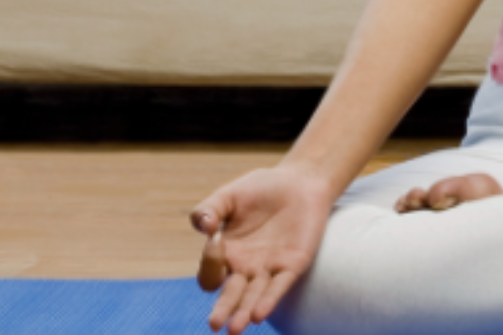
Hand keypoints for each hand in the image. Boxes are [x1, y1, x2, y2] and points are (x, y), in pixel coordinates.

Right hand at [190, 163, 336, 333]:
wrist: (299, 181)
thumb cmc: (260, 189)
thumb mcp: (228, 196)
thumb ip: (209, 209)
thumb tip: (203, 227)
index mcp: (226, 253)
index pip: (210, 273)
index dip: (209, 262)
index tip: (215, 239)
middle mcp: (245, 267)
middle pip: (230, 295)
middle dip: (223, 309)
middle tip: (215, 324)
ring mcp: (269, 268)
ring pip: (253, 296)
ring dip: (244, 312)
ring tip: (235, 329)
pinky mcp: (292, 264)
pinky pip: (279, 287)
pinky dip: (269, 300)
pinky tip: (259, 314)